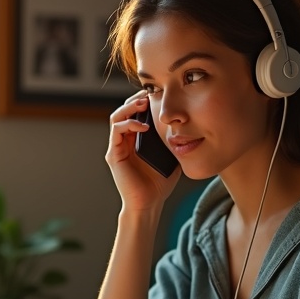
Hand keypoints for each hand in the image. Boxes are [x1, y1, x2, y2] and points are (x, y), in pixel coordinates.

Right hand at [106, 91, 180, 210]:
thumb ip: (171, 140)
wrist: (149, 203)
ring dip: (129, 107)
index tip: (157, 94)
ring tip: (144, 104)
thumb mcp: (170, 155)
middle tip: (149, 94)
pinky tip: (143, 125)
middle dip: (135, 100)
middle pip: (124, 111)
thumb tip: (185, 124)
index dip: (143, 101)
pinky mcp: (114, 155)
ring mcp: (117, 147)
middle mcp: (124, 141)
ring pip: (116, 117)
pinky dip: (129, 124)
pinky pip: (117, 132)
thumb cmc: (160, 183)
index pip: (134, 113)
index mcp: (135, 140)